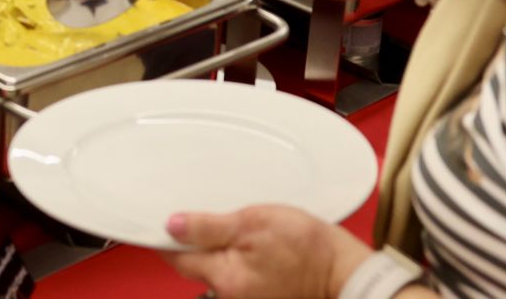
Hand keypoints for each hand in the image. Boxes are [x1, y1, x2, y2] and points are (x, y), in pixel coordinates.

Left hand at [165, 206, 370, 298]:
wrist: (345, 272)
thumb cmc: (307, 247)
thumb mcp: (253, 223)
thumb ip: (209, 227)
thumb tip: (172, 226)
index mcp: (224, 278)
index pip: (177, 257)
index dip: (166, 237)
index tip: (160, 220)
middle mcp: (230, 294)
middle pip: (195, 265)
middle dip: (192, 241)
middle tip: (199, 215)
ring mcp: (246, 297)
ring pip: (215, 268)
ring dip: (214, 248)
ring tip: (230, 225)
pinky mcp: (260, 294)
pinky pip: (234, 274)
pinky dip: (233, 257)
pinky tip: (246, 242)